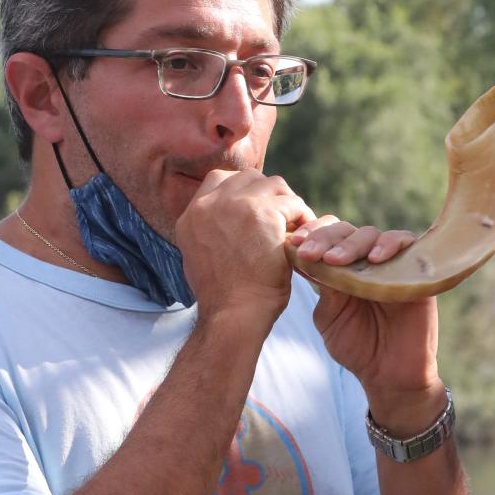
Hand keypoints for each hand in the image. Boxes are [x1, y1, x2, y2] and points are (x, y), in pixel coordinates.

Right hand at [176, 170, 314, 323]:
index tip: (257, 210)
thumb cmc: (224, 300)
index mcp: (191, 216)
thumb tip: (227, 224)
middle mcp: (207, 205)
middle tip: (283, 218)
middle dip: (268, 195)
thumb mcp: (202, 259)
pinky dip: (302, 217)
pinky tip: (304, 239)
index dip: (243, 192)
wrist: (232, 316)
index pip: (219, 181)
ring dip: (286, 204)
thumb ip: (211, 233)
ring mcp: (234, 205)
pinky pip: (292, 203)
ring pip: (272, 185)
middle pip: (247, 178)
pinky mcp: (262, 213)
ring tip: (296, 227)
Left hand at [289, 217, 444, 432]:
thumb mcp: (330, 316)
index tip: (292, 245)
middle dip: (324, 239)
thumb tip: (304, 256)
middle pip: (346, 231)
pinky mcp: (417, 270)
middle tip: (309, 252)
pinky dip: (390, 245)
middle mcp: (366, 261)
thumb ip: (322, 286)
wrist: (389, 375)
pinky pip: (407, 244)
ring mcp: (391, 263)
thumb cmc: (357, 348)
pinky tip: (374, 258)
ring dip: (351, 244)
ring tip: (334, 260)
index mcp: (342, 269)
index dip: (310, 236)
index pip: (326, 239)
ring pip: (372, 235)